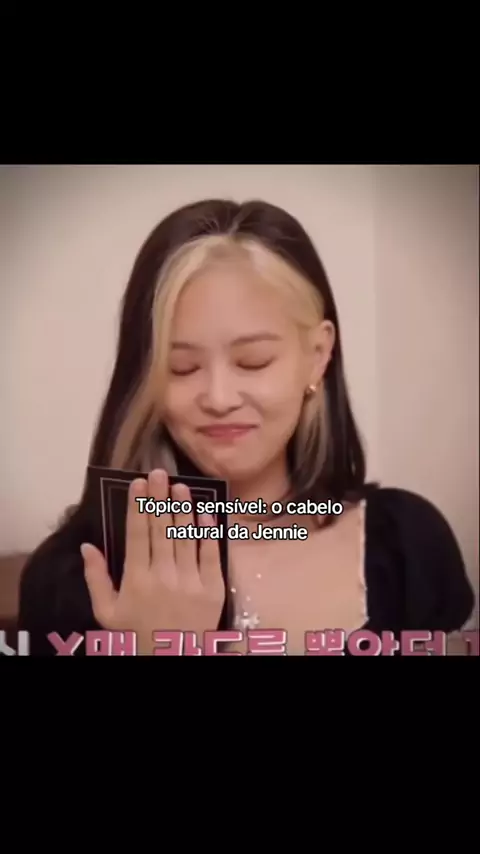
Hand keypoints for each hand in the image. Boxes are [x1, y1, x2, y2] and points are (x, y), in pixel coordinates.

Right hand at [81, 469, 224, 653]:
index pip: (137, 535)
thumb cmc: (136, 636)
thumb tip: (87, 547)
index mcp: (137, 580)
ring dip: (183, 509)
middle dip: (159, 498)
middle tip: (158, 473)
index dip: (137, 507)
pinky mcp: (213, 589)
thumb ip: (96, 579)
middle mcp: (164, 577)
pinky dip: (208, 533)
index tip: (137, 484)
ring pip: (186, 537)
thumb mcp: (107, 613)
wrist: (172, 661)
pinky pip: (211, 555)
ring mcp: (191, 582)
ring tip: (181, 487)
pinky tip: (205, 514)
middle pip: (161, 529)